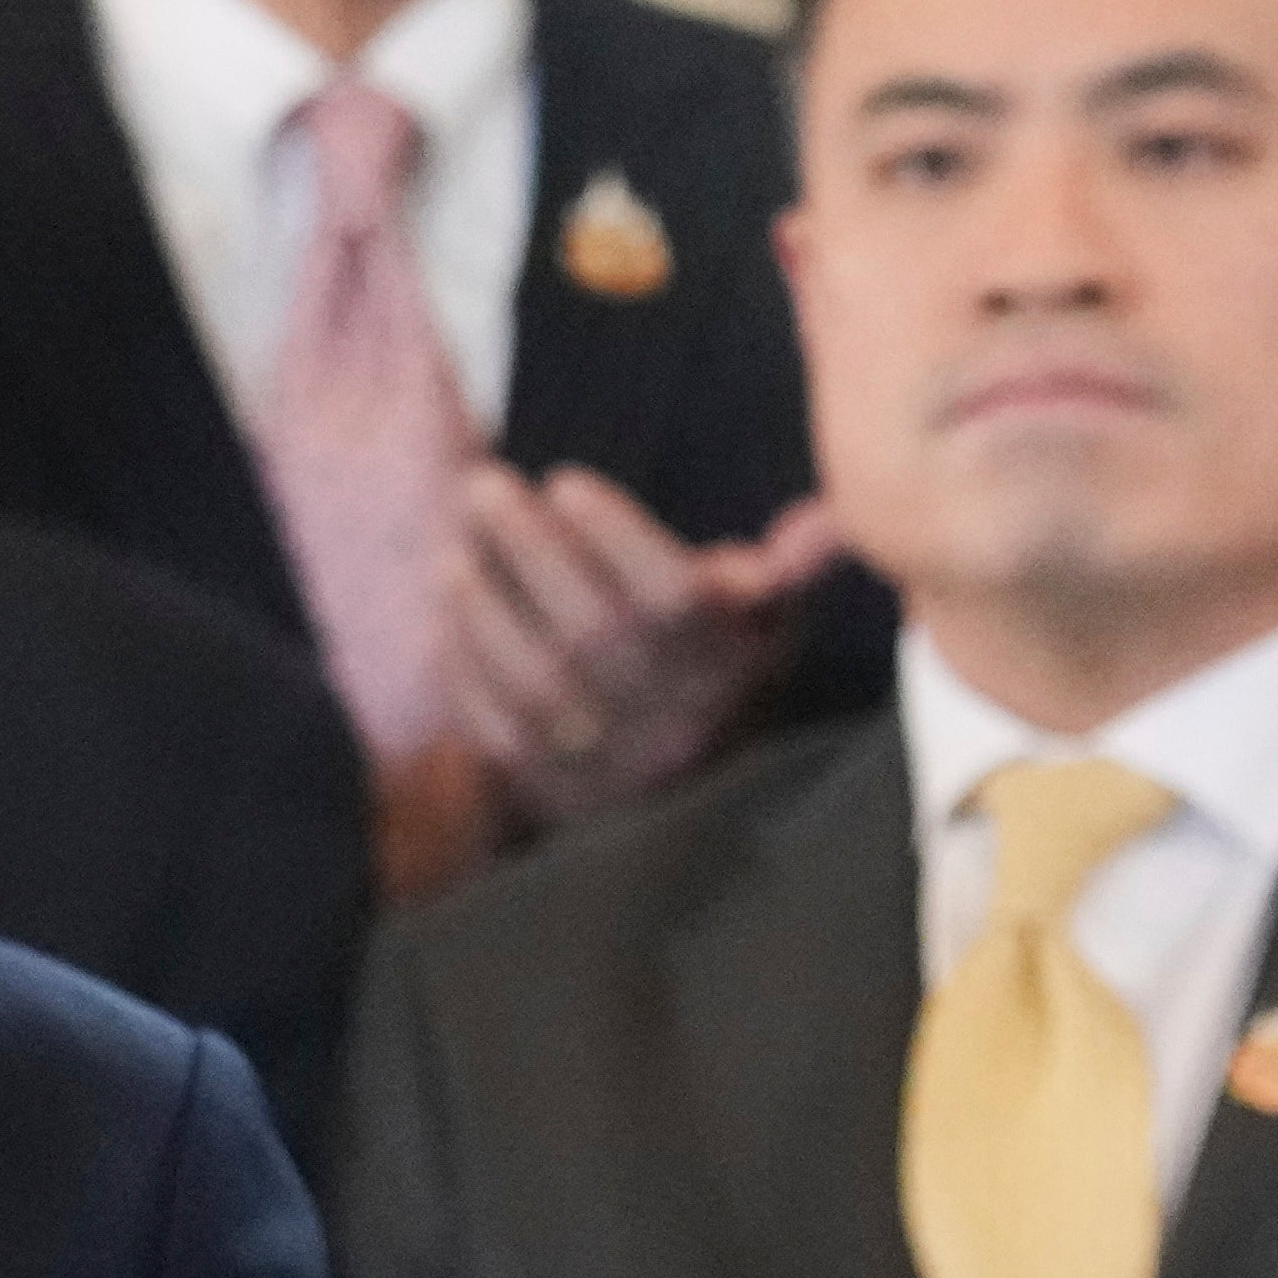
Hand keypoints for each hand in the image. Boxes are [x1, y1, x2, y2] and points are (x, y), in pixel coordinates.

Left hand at [438, 472, 853, 828]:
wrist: (678, 796)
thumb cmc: (715, 671)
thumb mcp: (764, 621)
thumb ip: (788, 567)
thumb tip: (825, 518)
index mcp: (717, 659)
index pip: (671, 596)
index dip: (615, 535)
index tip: (565, 481)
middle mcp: (663, 711)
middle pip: (592, 629)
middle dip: (530, 548)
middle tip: (484, 484)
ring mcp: (603, 755)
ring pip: (536, 681)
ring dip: (486, 609)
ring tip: (456, 554)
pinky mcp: (548, 784)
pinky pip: (497, 727)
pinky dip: (467, 669)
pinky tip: (452, 617)